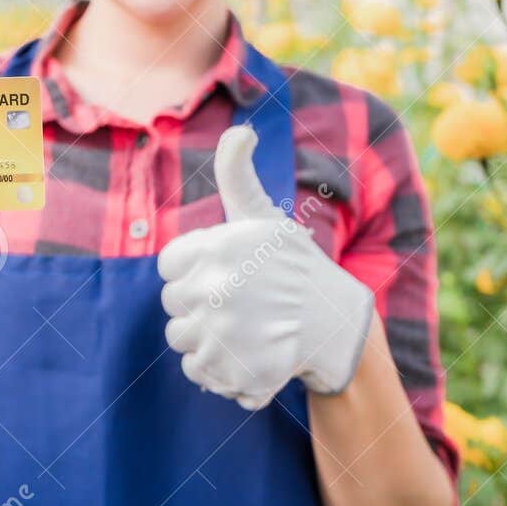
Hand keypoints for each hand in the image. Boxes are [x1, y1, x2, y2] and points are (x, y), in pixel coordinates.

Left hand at [157, 125, 373, 409]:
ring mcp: (221, 335)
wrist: (337, 327)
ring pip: (180, 339)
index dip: (195, 268)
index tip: (226, 272)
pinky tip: (246, 353)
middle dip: (201, 303)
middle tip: (240, 302)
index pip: (170, 264)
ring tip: (243, 328)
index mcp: (217, 249)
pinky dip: (216, 368)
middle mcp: (214, 291)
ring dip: (206, 336)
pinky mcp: (229, 374)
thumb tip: (240, 132)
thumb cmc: (293, 266)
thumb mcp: (262, 216)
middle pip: (173, 303)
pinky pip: (195, 372)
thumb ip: (236, 175)